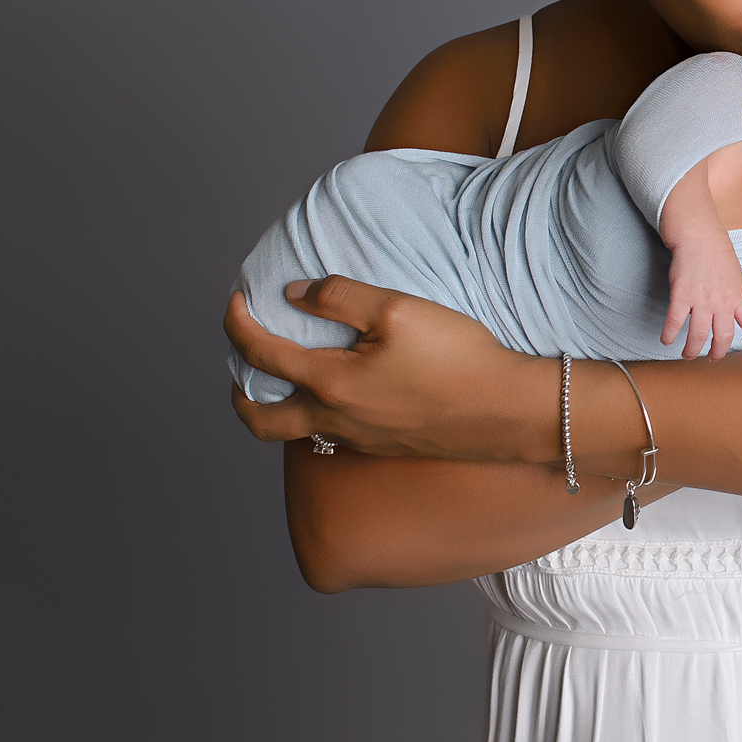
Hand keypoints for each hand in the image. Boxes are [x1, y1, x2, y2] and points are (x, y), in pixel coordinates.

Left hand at [227, 277, 547, 459]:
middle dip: (239, 392)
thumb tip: (296, 295)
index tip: (237, 301)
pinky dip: (316, 414)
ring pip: (295, 432)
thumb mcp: (396, 309)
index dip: (238, 324)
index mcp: (330, 383)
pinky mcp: (384, 447)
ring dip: (277, 406)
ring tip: (285, 378)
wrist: (504, 410)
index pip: (261, 354)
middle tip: (240, 364)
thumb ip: (339, 296)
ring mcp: (359, 439)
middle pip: (260, 420)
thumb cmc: (455, 358)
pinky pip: (331, 436)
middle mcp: (335, 419)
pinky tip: (339, 392)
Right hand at [663, 238, 741, 360]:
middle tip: (711, 358)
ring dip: (692, 350)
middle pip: (722, 337)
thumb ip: (734, 298)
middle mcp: (722, 302)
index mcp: (738, 297)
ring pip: (697, 336)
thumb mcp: (735, 278)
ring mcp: (701, 300)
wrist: (699, 236)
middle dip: (716, 353)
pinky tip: (667, 340)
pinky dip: (669, 335)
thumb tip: (731, 315)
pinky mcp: (681, 295)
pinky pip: (674, 322)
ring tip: (688, 354)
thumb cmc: (718, 254)